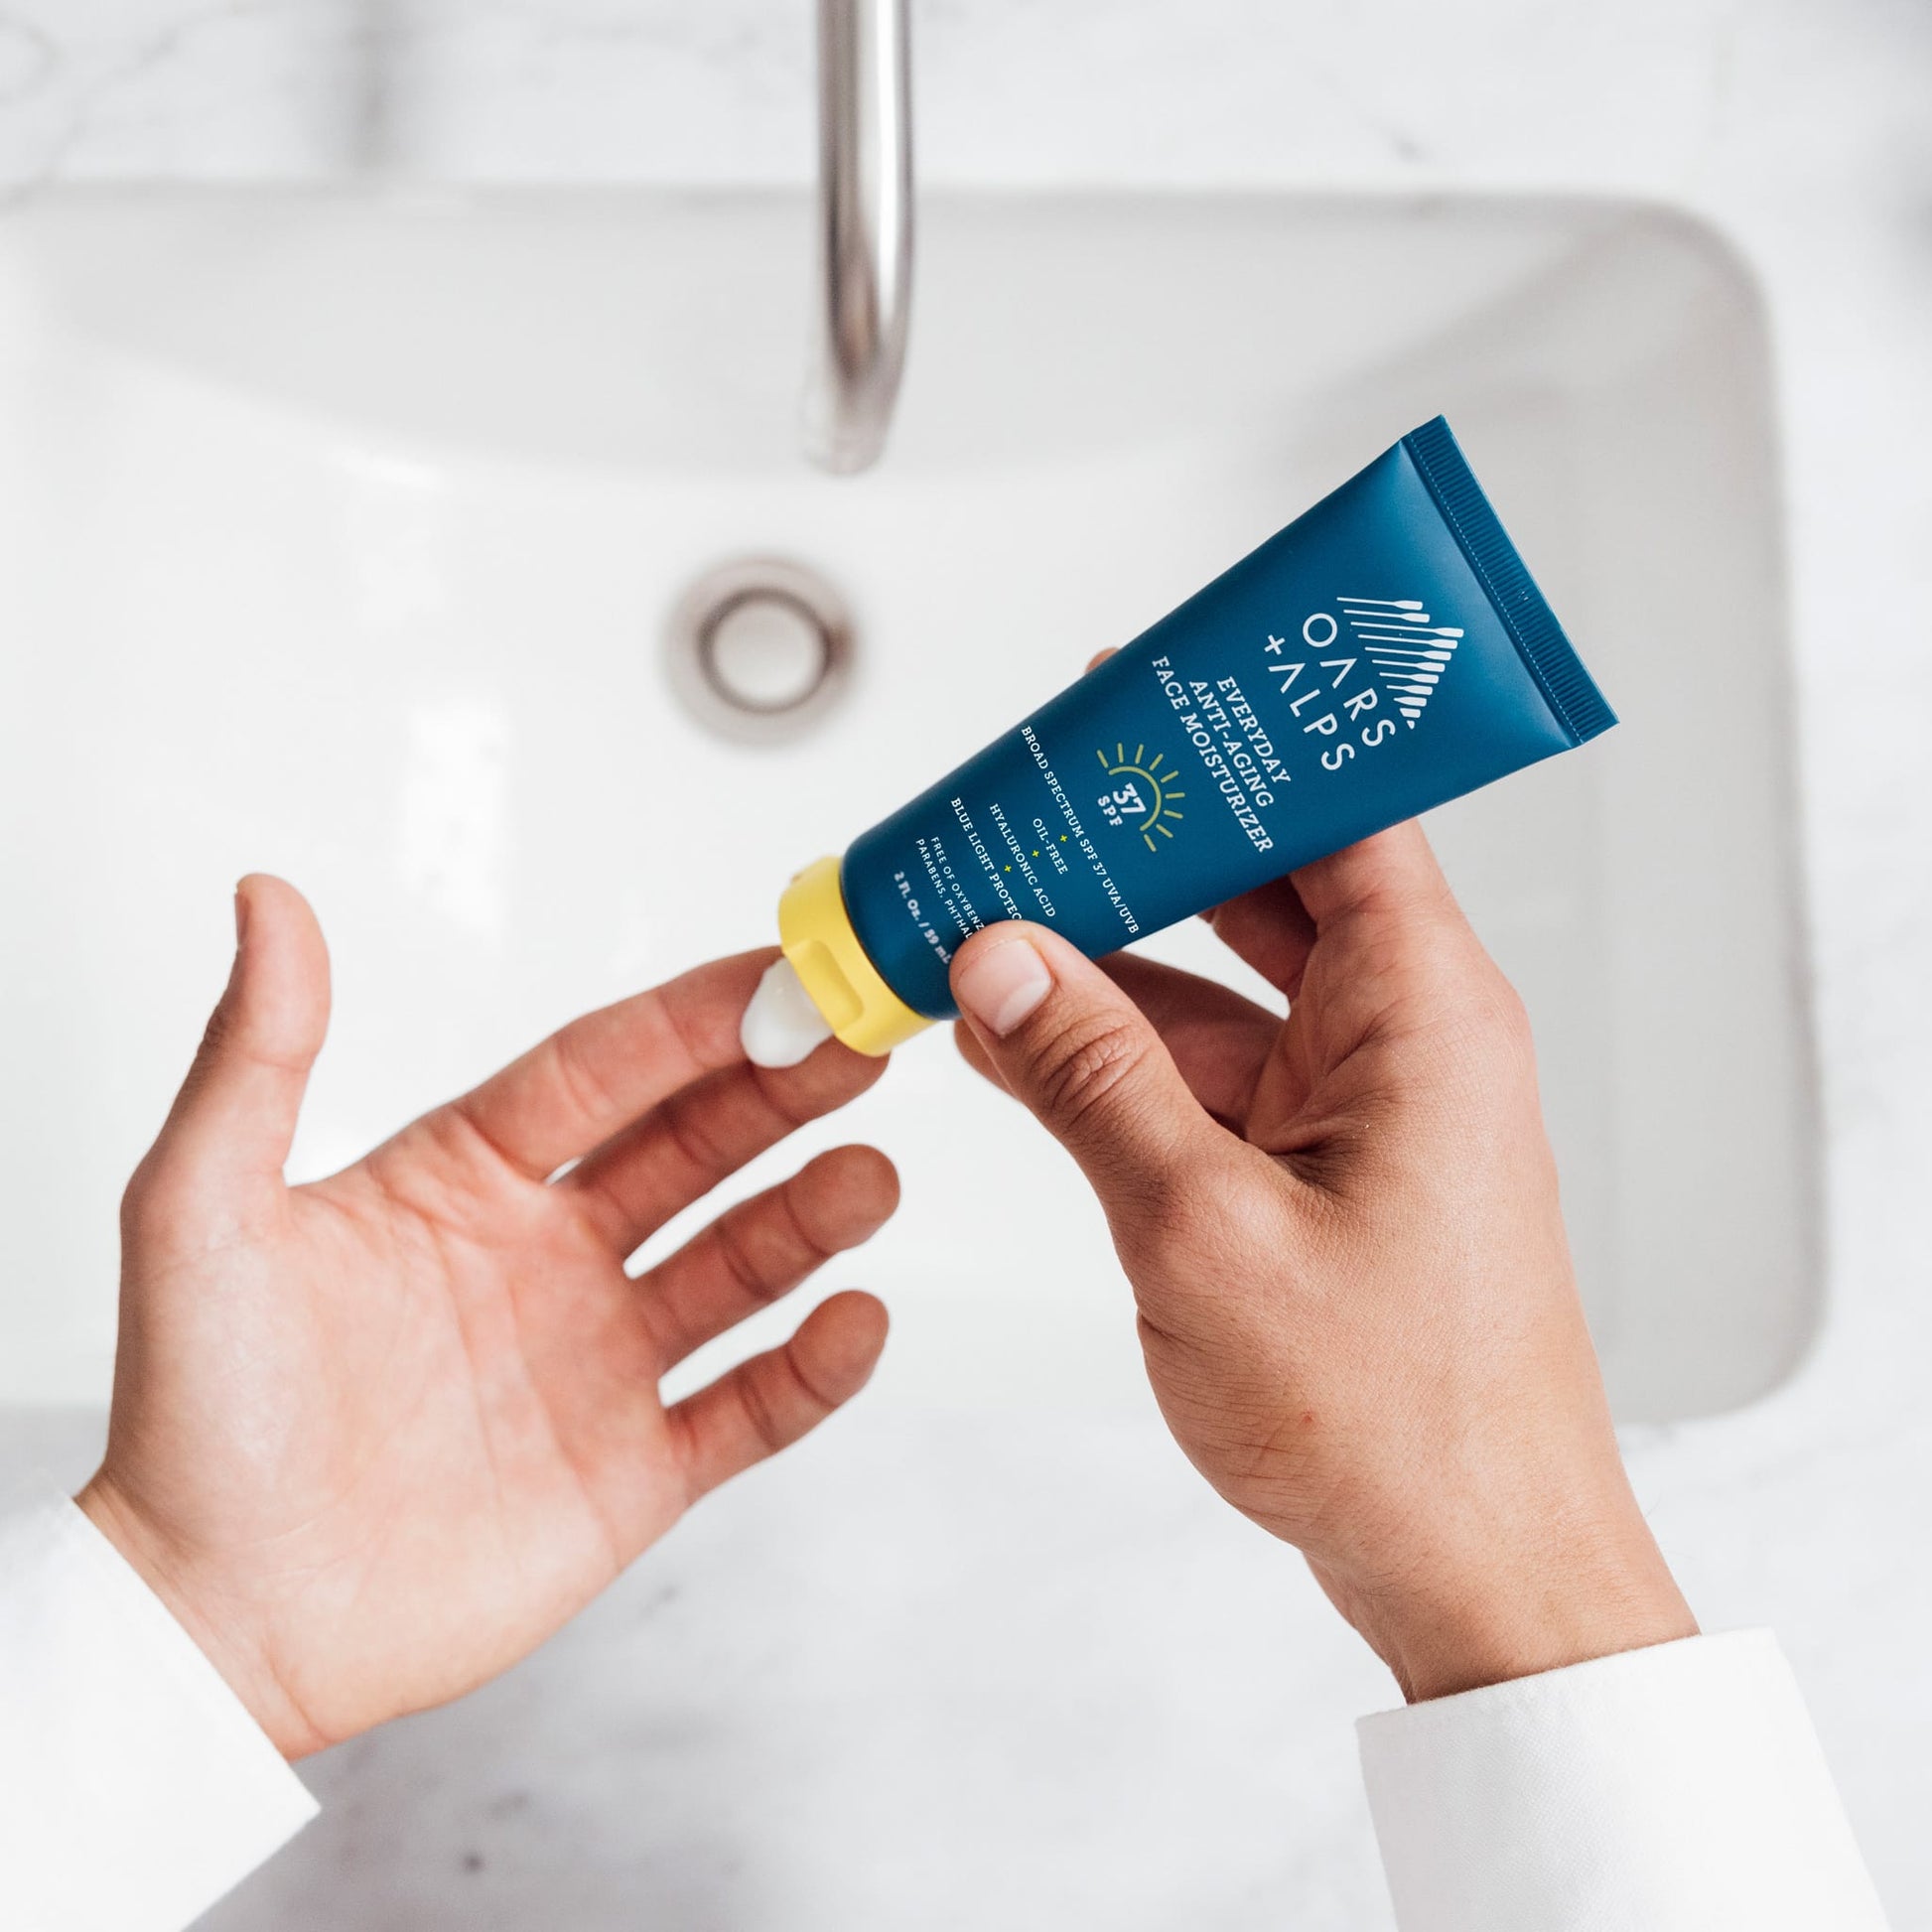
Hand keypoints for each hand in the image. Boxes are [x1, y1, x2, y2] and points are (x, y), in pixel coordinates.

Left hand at [79, 876, 896, 1756]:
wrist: (212, 1626)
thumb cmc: (192, 1416)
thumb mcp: (200, 1210)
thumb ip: (253, 1056)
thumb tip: (268, 897)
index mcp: (463, 1180)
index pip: (602, 1071)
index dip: (690, 1020)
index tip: (779, 971)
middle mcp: (547, 1257)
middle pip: (694, 1149)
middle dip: (783, 1093)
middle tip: (863, 1044)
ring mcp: (598, 1365)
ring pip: (738, 1269)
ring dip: (810, 1217)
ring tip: (869, 1179)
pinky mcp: (632, 1473)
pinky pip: (748, 1409)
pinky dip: (813, 1370)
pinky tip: (855, 1318)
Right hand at [949, 824, 1694, 1701]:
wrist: (1472, 1568)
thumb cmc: (1393, 1420)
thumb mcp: (1202, 1228)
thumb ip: (1090, 1078)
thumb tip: (996, 962)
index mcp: (1422, 1012)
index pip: (1339, 814)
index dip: (1243, 743)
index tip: (1137, 699)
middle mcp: (1402, 1041)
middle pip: (1266, 888)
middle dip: (1143, 844)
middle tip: (1029, 799)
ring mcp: (1357, 1110)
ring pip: (1217, 989)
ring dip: (1106, 961)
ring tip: (984, 916)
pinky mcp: (1318, 1173)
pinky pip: (1206, 1080)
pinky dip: (1116, 1058)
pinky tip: (1016, 1038)